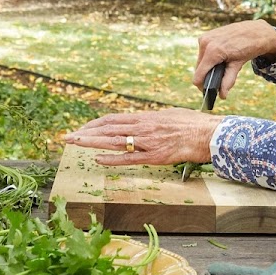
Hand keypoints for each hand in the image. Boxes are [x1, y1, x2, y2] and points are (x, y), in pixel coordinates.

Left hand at [64, 108, 222, 166]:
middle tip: (68, 137)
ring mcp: (147, 142)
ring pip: (113, 141)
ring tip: (74, 144)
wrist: (207, 134)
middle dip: (85, 133)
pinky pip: (128, 158)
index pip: (113, 119)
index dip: (94, 124)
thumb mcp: (169, 115)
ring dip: (91, 142)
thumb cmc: (192, 124)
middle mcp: (142, 127)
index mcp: (145, 117)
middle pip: (107, 128)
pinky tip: (97, 159)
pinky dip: (111, 159)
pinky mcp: (153, 156)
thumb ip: (153, 119)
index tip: (82, 129)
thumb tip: (143, 121)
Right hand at [196, 20, 275, 98]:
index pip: (198, 75)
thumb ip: (228, 81)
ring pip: (201, 60)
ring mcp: (205, 37)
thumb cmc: (249, 46)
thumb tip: (222, 95)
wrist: (255, 31)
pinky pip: (204, 52)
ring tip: (223, 65)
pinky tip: (221, 56)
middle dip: (207, 76)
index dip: (203, 86)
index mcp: (213, 51)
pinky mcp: (207, 35)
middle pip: (199, 68)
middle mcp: (206, 43)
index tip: (209, 91)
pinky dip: (210, 58)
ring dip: (208, 66)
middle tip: (220, 79)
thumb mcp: (238, 65)